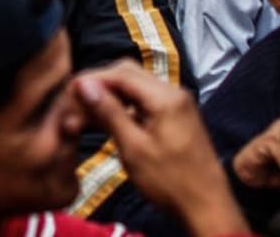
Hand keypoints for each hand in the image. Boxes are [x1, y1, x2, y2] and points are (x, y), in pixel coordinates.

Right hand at [73, 61, 248, 236]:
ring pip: (138, 85)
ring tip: (90, 109)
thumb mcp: (134, 149)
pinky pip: (148, 98)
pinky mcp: (178, 114)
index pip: (122, 73)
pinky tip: (113, 117)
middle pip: (131, 73)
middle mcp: (173, 91)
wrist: (208, 206)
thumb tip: (84, 85)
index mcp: (165, 96)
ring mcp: (178, 102)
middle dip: (102, 83)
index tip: (71, 90)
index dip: (94, 79)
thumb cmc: (169, 181)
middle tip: (78, 100)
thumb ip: (110, 113)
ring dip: (114, 93)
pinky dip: (128, 103)